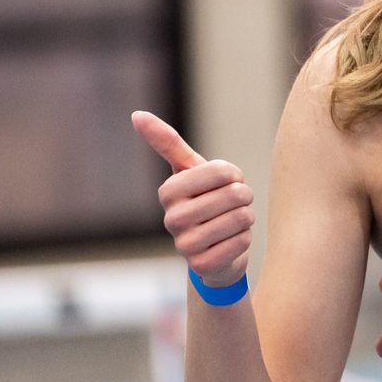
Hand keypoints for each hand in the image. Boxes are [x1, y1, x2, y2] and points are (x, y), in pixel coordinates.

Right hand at [131, 110, 253, 288]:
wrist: (212, 248)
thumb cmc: (203, 200)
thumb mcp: (190, 169)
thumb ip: (167, 142)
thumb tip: (136, 114)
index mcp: (168, 191)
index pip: (220, 171)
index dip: (233, 174)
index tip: (226, 181)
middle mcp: (171, 219)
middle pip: (234, 195)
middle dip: (244, 196)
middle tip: (234, 204)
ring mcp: (184, 245)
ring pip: (241, 218)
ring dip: (246, 218)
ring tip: (232, 222)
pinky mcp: (201, 267)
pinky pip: (240, 243)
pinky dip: (244, 240)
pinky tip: (231, 242)